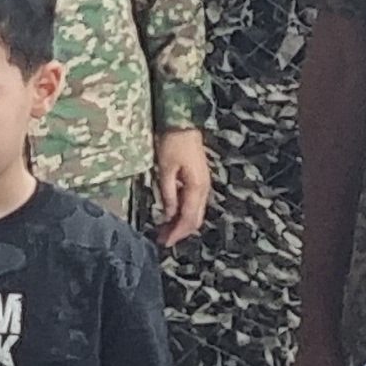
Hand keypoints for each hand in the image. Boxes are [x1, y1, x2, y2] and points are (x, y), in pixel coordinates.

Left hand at [152, 128, 214, 248]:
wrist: (183, 122)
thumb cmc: (172, 142)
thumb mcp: (165, 169)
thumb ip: (168, 194)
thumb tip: (168, 215)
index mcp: (196, 188)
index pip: (188, 219)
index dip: (177, 233)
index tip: (163, 243)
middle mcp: (203, 189)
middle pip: (195, 219)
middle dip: (180, 232)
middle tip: (162, 239)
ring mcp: (203, 184)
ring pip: (195, 212)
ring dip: (181, 223)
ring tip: (165, 229)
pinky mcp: (199, 179)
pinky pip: (194, 203)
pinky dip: (183, 212)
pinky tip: (172, 214)